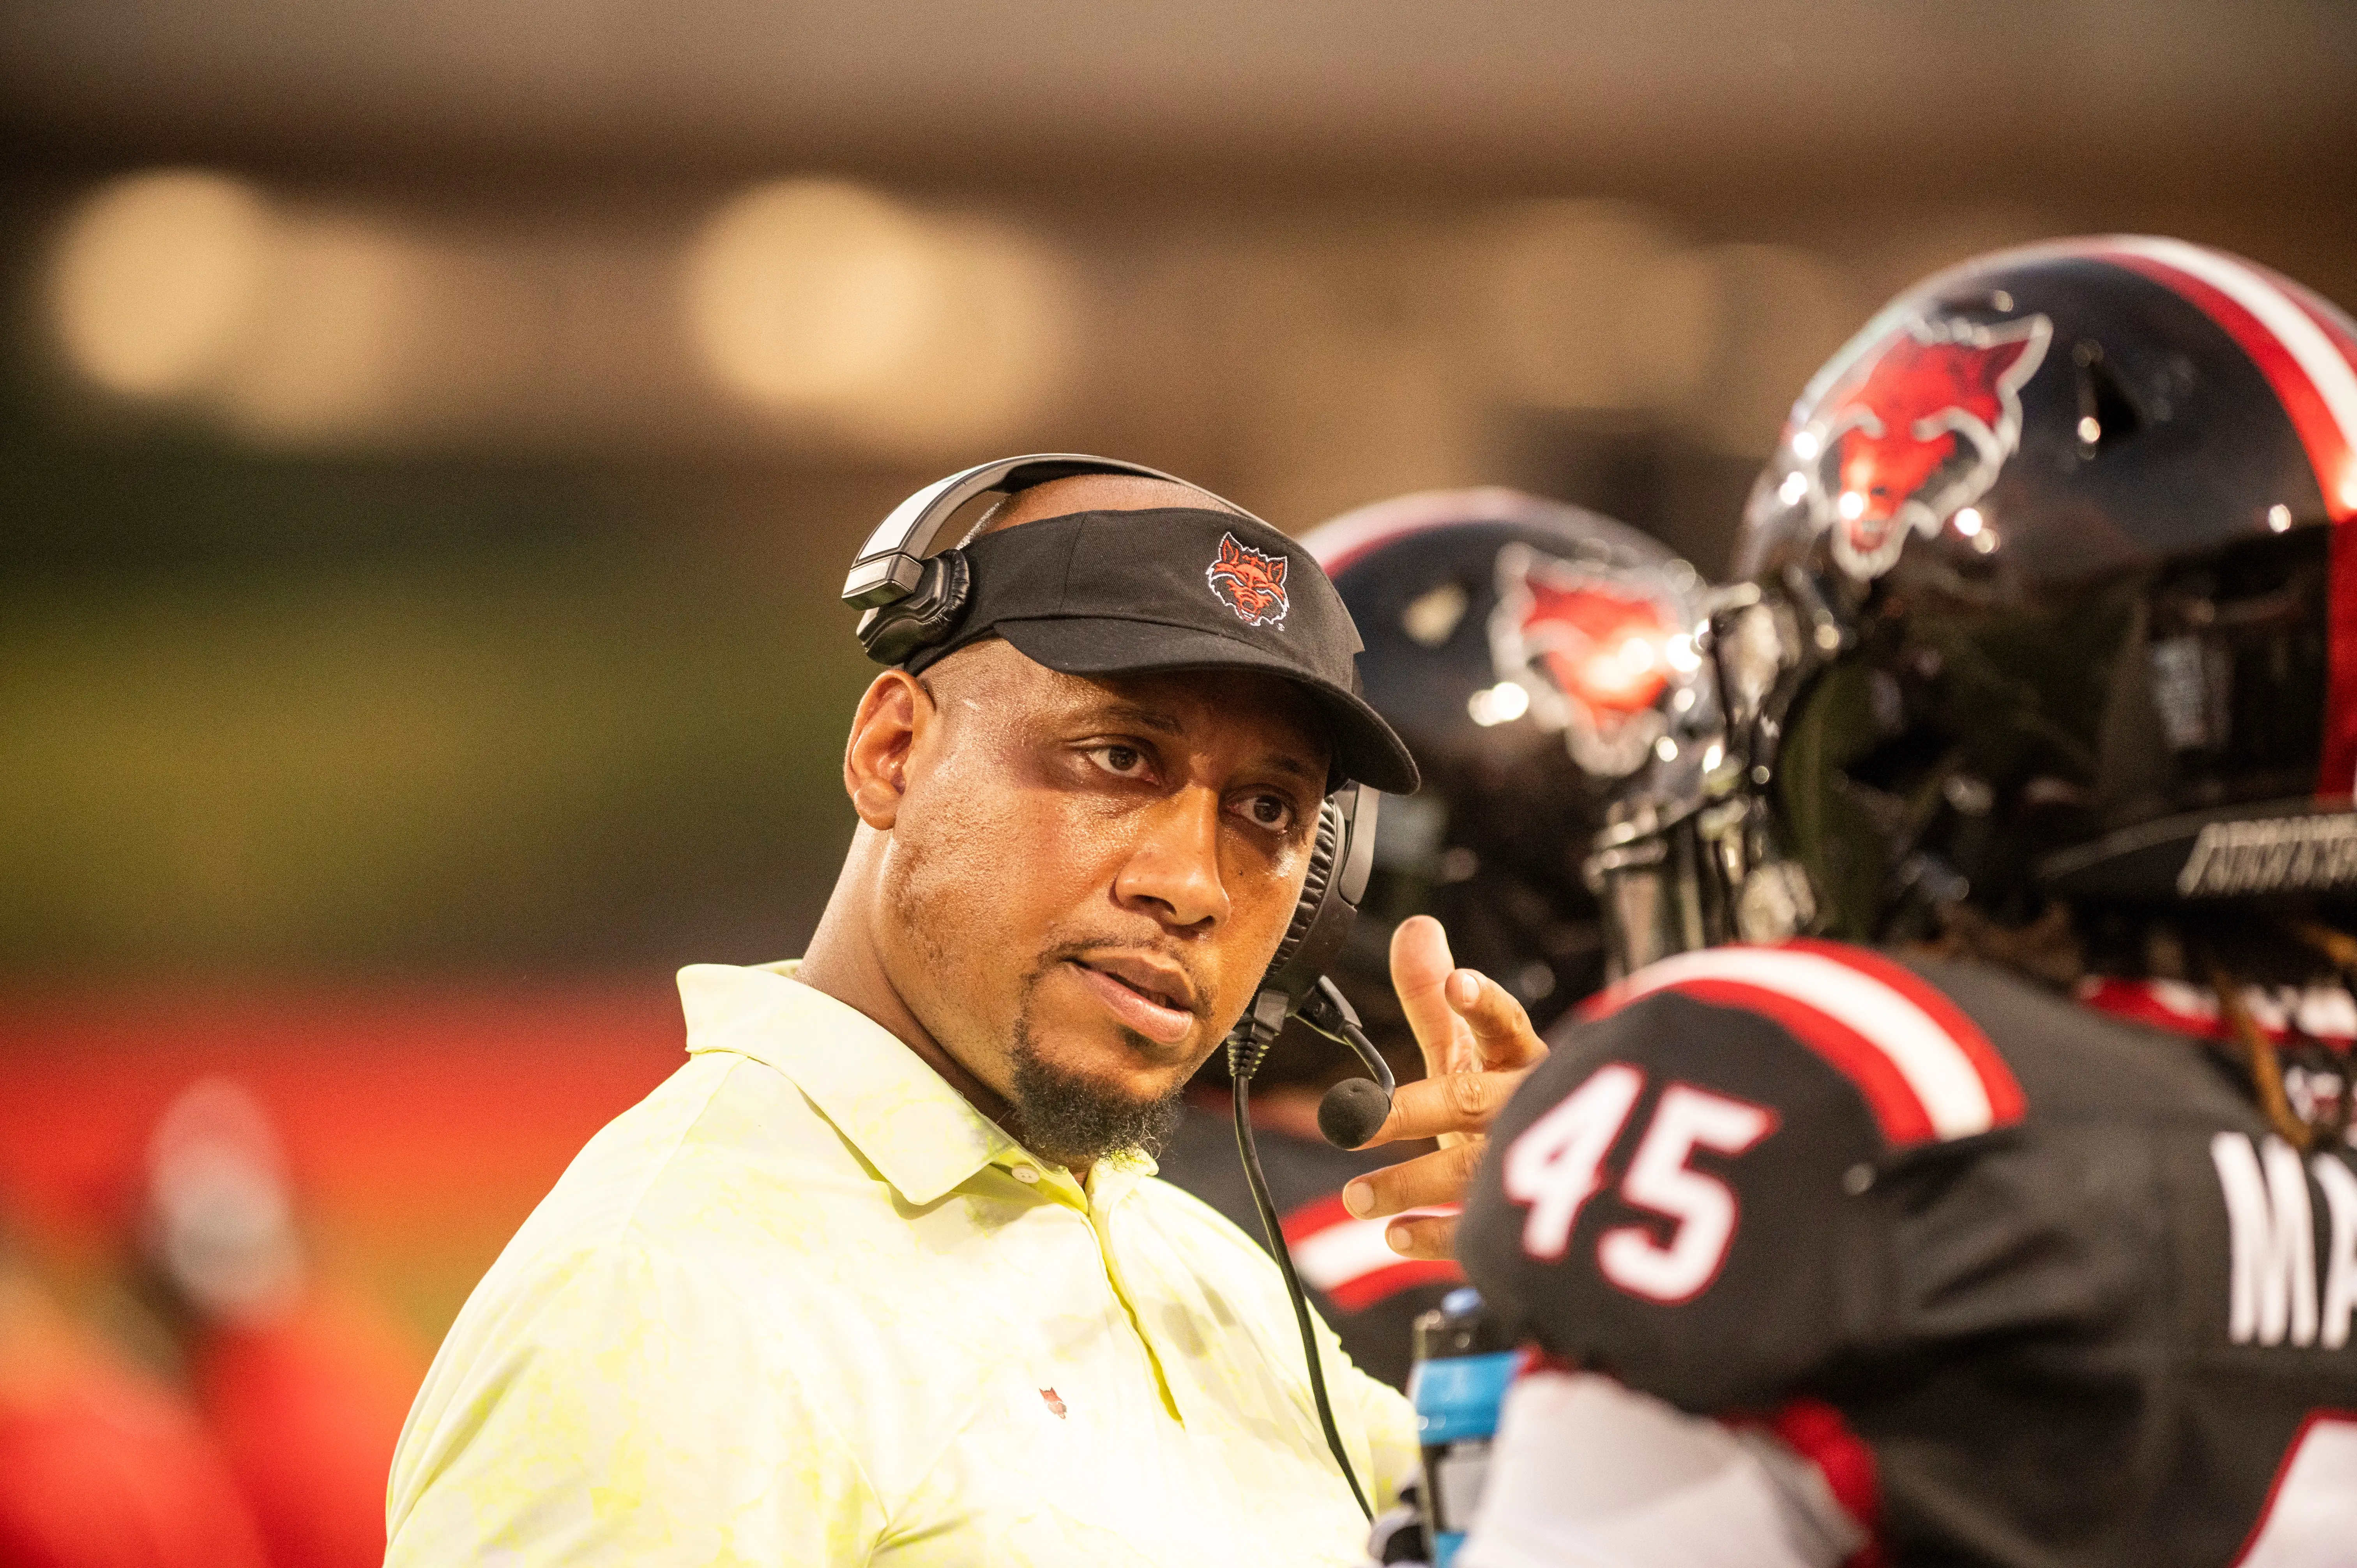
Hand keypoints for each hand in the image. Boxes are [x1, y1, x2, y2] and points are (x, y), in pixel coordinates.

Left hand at [1339, 915, 1547, 1260]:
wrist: (1567, 1193)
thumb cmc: (1503, 1109)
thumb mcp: (1468, 1055)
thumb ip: (1432, 1000)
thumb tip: (1415, 927)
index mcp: (1521, 1060)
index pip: (1506, 1024)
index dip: (1483, 1004)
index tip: (1457, 983)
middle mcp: (1531, 1108)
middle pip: (1476, 1101)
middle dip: (1415, 1110)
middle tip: (1350, 1121)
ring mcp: (1535, 1168)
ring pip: (1478, 1172)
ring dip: (1413, 1184)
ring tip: (1354, 1197)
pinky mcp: (1528, 1225)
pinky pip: (1487, 1235)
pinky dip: (1440, 1237)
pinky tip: (1395, 1236)